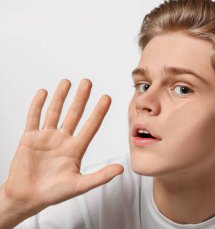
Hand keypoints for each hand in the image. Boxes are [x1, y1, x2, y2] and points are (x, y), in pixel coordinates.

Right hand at [2, 79, 123, 213]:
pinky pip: (34, 118)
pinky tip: (44, 92)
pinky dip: (38, 105)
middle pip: (74, 114)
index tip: (107, 97)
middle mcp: (63, 140)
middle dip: (81, 98)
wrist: (26, 198)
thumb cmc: (53, 194)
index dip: (99, 111)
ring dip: (61, 97)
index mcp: (76, 149)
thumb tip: (121, 169)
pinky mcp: (30, 138)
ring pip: (55, 112)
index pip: (91, 126)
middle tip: (88, 82)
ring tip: (67, 82)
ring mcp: (46, 137)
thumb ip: (100, 177)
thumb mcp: (80, 186)